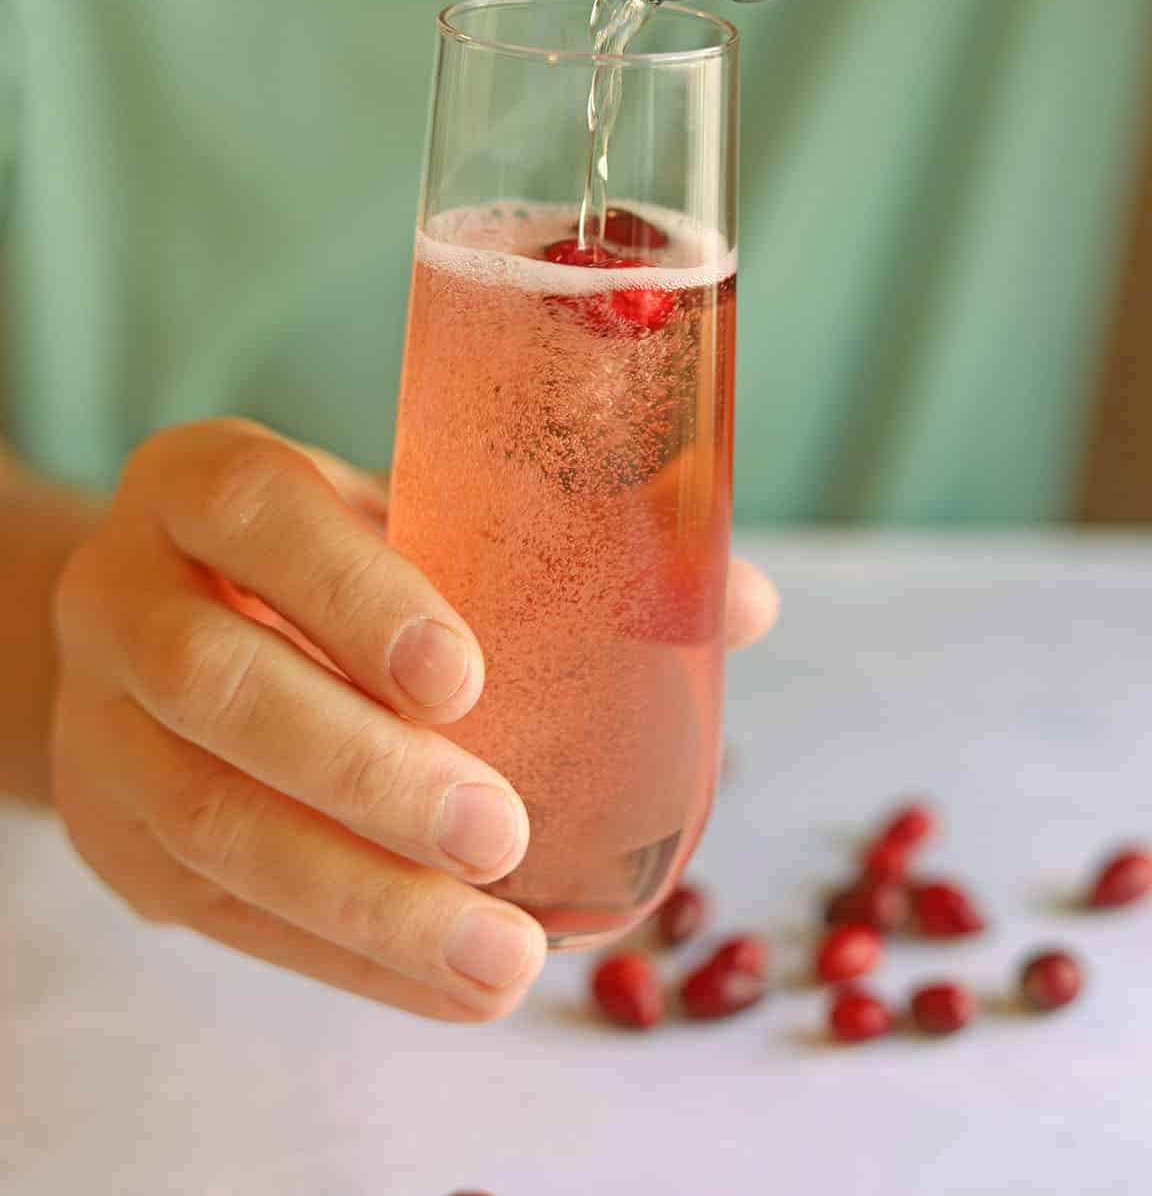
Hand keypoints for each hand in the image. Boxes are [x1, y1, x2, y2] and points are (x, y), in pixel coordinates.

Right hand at [51, 420, 777, 1022]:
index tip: (465, 677)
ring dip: (361, 901)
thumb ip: (550, 547)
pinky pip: (222, 913)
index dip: (355, 593)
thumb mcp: (399, 517)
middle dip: (366, 773)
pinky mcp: (112, 837)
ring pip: (208, 820)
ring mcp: (98, 722)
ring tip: (500, 957)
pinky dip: (345, 959)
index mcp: (200, 482)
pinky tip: (449, 985)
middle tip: (502, 835)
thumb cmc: (321, 559)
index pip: (257, 514)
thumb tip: (738, 602)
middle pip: (219, 686)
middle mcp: (123, 593)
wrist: (160, 624)